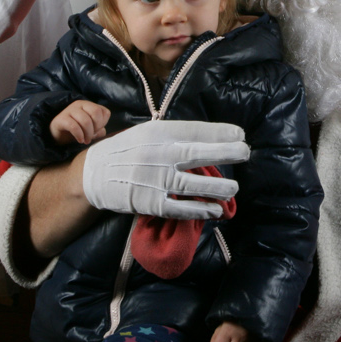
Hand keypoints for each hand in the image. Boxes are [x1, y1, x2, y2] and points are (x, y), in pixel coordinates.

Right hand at [49, 99, 110, 144]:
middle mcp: (79, 104)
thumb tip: (103, 132)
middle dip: (96, 127)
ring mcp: (69, 110)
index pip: (103, 111)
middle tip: (91, 137)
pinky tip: (80, 140)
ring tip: (86, 141)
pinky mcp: (61, 119)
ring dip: (88, 134)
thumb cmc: (76, 131)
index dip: (103, 124)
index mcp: (88, 105)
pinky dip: (79, 135)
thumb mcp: (90, 130)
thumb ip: (99, 130)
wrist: (56, 134)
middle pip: (96, 112)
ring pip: (86, 120)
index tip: (96, 131)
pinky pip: (74, 126)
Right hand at [80, 120, 248, 218]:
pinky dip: (200, 211)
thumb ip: (175, 135)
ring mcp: (153, 180)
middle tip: (245, 152)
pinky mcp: (149, 203)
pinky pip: (180, 209)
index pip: (195, 130)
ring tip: (233, 188)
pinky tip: (215, 210)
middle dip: (226, 153)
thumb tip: (211, 138)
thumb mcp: (148, 133)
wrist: (94, 174)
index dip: (220, 132)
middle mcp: (157, 155)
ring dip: (218, 188)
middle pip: (198, 154)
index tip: (240, 134)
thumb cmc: (127, 150)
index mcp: (158, 133)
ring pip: (193, 185)